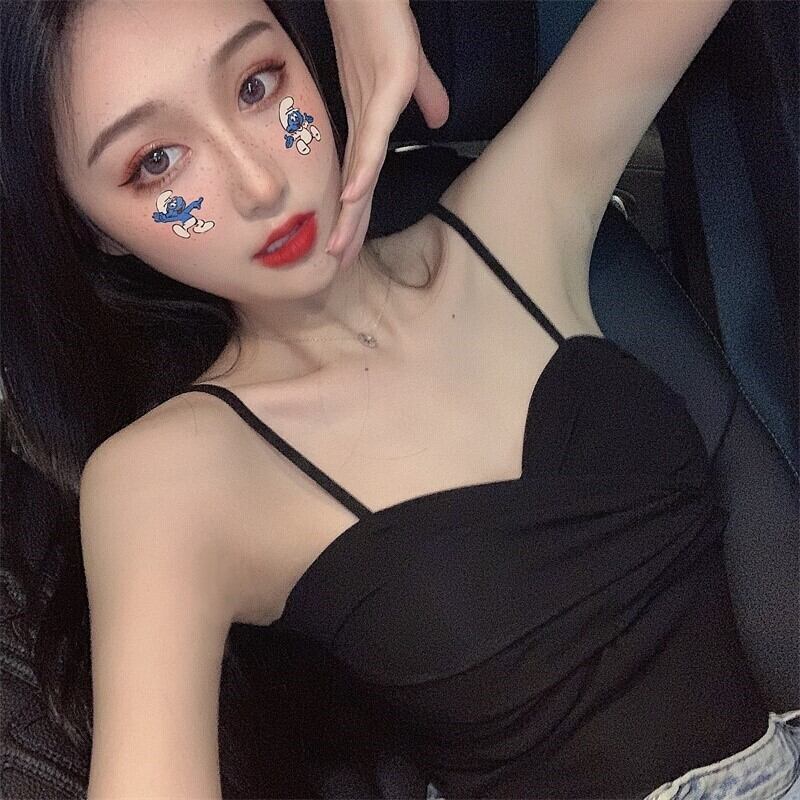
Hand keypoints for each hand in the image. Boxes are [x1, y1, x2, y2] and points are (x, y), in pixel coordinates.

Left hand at [323, 0, 448, 268]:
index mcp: (366, 119)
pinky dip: (362, 169)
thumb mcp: (409, 69)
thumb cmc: (383, 18)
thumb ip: (424, 95)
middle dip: (346, 226)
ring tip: (338, 248)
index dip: (356, 212)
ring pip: (358, 170)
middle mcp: (359, 119)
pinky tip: (352, 197)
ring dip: (348, 213)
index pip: (362, 176)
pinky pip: (371, 137)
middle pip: (354, 183)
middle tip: (334, 264)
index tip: (348, 246)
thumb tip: (440, 119)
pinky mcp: (381, 87)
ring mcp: (368, 104)